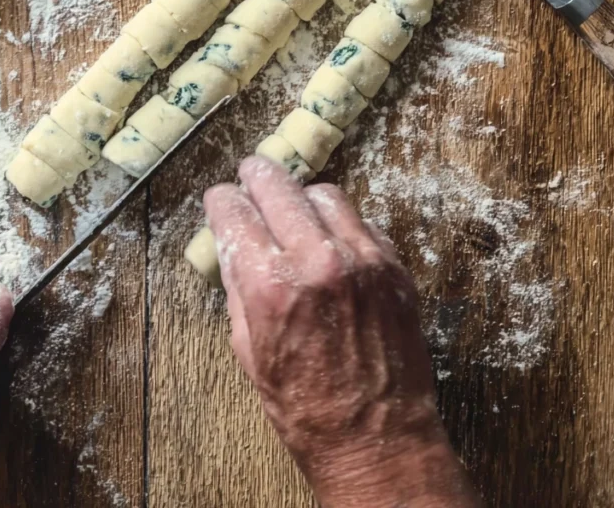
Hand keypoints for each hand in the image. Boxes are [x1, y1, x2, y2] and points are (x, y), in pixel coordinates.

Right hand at [205, 158, 479, 507]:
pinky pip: (360, 221)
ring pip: (324, 194)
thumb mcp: (248, 348)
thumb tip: (233, 243)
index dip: (222, 201)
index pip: (236, 213)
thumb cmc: (306, 406)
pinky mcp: (393, 267)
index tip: (220, 199)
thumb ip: (240, 286)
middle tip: (250, 173)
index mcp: (271, 286)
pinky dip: (338, 222)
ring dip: (301, 197)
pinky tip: (328, 239)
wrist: (378, 440)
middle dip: (257, 177)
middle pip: (278, 187)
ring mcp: (361, 260)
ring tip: (292, 209)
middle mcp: (317, 261)